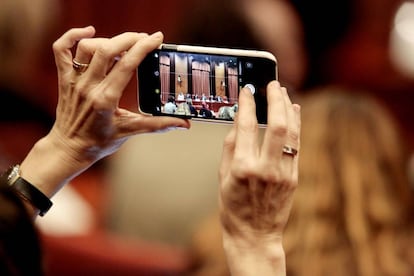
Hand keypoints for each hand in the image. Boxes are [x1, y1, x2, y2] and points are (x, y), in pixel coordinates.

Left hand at [19, 27, 189, 203]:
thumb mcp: (130, 131)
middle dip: (129, 38)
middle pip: (107, 50)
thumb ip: (158, 125)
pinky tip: (89, 32)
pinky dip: (71, 35)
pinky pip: (61, 50)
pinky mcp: (65, 78)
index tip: (156, 38)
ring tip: (123, 45)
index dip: (143, 47)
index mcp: (106, 99)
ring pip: (87, 47)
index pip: (127, 65)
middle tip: (144, 38)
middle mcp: (89, 87)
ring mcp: (74, 81)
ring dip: (107, 40)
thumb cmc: (99, 142)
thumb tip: (184, 124)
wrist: (69, 148)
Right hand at [219, 81, 300, 274]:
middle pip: (277, 124)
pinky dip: (296, 125)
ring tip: (284, 92)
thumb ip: (231, 147)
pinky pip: (297, 145)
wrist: (255, 235)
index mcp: (243, 167)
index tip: (247, 90)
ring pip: (292, 132)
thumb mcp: (223, 177)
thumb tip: (238, 122)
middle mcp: (265, 167)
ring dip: (289, 109)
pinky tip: (294, 113)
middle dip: (276, 99)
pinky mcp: (294, 177)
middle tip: (272, 84)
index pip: (246, 126)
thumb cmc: (233, 207)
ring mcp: (283, 172)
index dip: (247, 104)